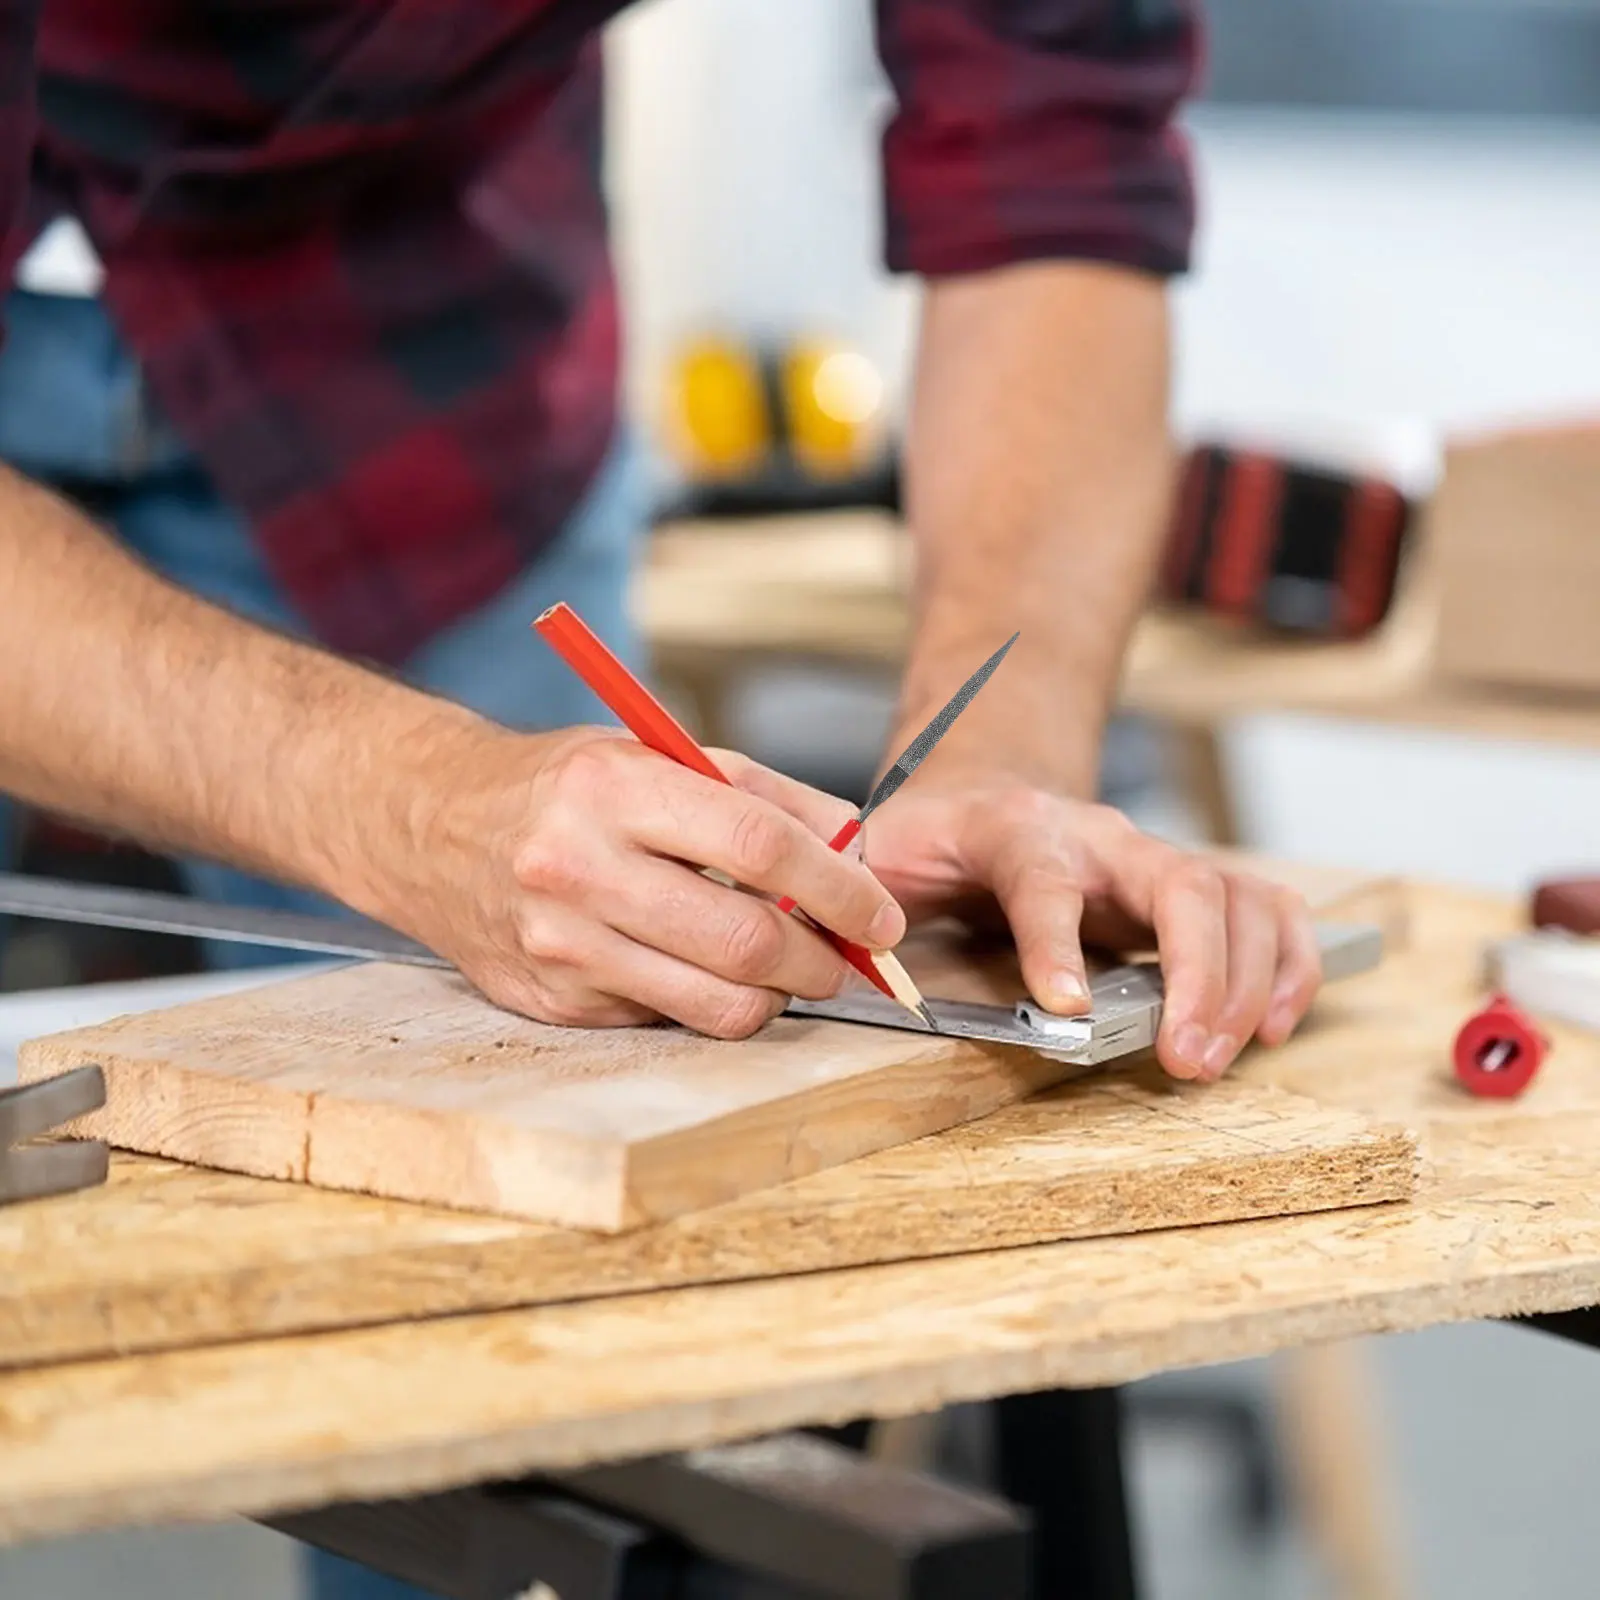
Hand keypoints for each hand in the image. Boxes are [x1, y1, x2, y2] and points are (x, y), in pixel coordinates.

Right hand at [367, 724, 904, 1038]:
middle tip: (846, 956)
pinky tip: (697, 967)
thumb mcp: (654, 754)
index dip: (838, 888)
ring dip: (778, 997)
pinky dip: (707, 1002)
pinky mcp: (551, 1003)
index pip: (758, 845)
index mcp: (613, 788)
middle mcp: (578, 869)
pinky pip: (667, 1021)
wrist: (430, 827)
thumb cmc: (565, 787)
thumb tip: (856, 851)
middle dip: (822, 961)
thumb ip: (762, 795)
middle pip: (745, 941)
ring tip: (785, 968)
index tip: (880, 912)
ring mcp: (560, 946)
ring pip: (715, 1005)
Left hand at [858, 775, 1322, 1080]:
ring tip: (1219, 1056)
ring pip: (1236, 896)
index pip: (1044, 880)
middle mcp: (1100, 836)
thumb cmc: (932, 836)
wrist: (982, 789)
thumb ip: (861, 894)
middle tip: (1186, 1059)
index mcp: (1013, 829)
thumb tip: (842, 947)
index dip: (1058, 942)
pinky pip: (1269, 909)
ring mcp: (1152, 858)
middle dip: (1196, 974)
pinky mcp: (1189, 884)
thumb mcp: (878, 853)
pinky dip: (1290, 964)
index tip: (1068, 1008)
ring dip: (1248, 981)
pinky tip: (1277, 1023)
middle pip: (1179, 884)